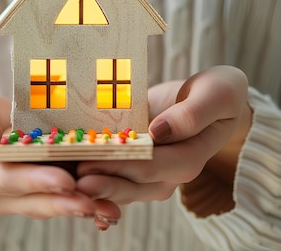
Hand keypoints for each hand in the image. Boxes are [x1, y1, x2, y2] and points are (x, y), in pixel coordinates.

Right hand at [0, 77, 98, 218]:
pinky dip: (85, 197)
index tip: (63, 181)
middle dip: (62, 202)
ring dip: (79, 205)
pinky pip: (60, 192)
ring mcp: (18, 185)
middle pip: (30, 199)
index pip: (1, 179)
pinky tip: (111, 202)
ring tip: (109, 208)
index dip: (32, 181)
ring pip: (49, 202)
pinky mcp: (37, 178)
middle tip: (94, 202)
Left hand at [76, 65, 251, 227]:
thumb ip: (194, 113)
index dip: (118, 166)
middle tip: (69, 180)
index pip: (150, 167)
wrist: (210, 100)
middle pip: (129, 184)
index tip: (89, 162)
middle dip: (98, 183)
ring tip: (62, 181)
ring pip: (117, 187)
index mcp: (189, 159)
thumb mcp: (218, 93)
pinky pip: (111, 177)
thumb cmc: (218, 94)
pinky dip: (91, 179)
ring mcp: (149, 173)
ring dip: (90, 186)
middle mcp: (167, 174)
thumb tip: (159, 131)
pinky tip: (66, 180)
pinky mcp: (133, 165)